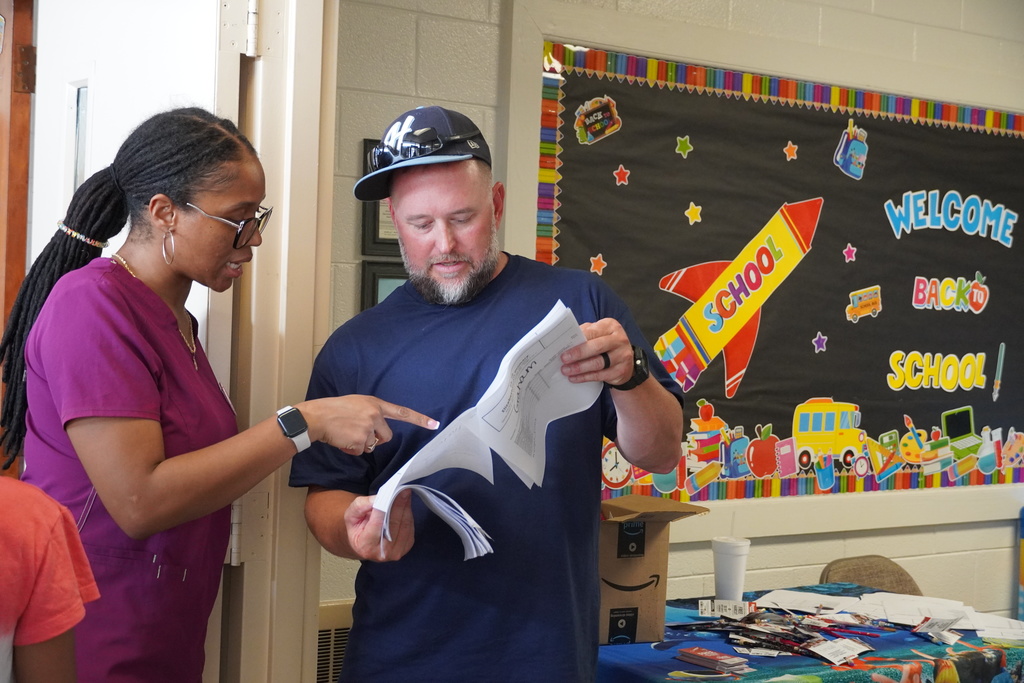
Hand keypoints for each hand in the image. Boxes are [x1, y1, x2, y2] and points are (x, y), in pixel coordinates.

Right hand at [303, 395, 437, 454]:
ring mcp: (368, 428)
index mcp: (375, 404)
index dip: (419, 419)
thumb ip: (371, 413)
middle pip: (387, 436)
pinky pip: (362, 452)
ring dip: (362, 444)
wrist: (316, 417)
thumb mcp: (357, 404)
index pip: (402, 412)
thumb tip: (378, 429)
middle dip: (376, 439)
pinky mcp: (360, 440)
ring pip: (373, 445)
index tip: (434, 425)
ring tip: (347, 434)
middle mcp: (374, 415)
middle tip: (358, 432)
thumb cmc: (334, 410)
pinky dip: (352, 449)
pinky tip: (343, 440)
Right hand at [344, 490, 414, 560]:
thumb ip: (361, 506)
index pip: (377, 524)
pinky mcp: (406, 546)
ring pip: (405, 525)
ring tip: (405, 493)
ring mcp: (396, 551)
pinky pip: (410, 527)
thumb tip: (378, 498)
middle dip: (399, 504)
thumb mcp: (351, 515)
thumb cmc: (357, 528)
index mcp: (366, 546)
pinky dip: (408, 514)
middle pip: (394, 524)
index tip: (392, 493)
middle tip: (403, 489)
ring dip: (406, 507)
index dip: (385, 508)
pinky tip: (405, 504)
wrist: (364, 543)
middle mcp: (383, 553)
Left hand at [560, 318, 631, 384]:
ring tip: (566, 370)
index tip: (564, 346)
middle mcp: (619, 340)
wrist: (625, 360)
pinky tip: (575, 378)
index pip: (592, 332)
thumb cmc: (606, 344)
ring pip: (598, 363)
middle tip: (564, 359)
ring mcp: (622, 356)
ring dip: (580, 368)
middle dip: (578, 353)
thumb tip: (566, 342)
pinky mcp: (621, 371)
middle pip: (597, 347)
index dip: (578, 339)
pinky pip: (600, 375)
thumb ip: (585, 334)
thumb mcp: (598, 334)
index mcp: (611, 326)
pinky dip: (585, 377)